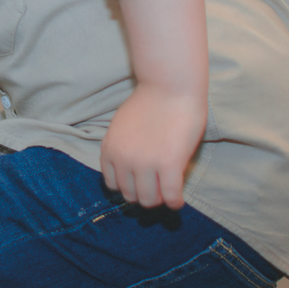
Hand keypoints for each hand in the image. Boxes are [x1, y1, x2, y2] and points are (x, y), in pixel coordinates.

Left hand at [99, 83, 206, 209]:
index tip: (141, 184)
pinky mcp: (169, 165)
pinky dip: (175, 202)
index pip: (113, 184)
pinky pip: (170, 196)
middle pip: (130, 195)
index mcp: (110, 149)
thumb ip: (122, 147)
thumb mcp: (122, 126)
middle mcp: (124, 159)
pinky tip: (178, 200)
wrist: (170, 84)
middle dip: (144, 194)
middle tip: (158, 188)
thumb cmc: (150, 101)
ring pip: (149, 200)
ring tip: (168, 192)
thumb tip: (130, 170)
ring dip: (159, 199)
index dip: (129, 186)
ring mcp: (145, 164)